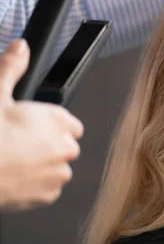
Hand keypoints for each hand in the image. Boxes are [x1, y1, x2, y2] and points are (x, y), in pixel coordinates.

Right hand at [0, 39, 83, 210]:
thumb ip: (11, 68)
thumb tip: (22, 47)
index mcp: (57, 120)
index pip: (71, 124)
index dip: (51, 125)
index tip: (33, 128)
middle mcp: (65, 147)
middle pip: (65, 146)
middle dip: (46, 146)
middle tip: (16, 145)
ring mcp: (58, 174)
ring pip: (56, 168)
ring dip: (41, 167)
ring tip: (12, 162)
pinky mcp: (48, 196)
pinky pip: (47, 190)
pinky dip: (33, 186)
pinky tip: (12, 178)